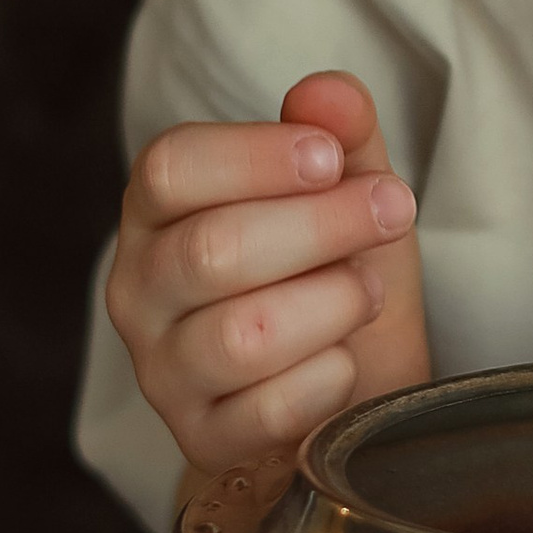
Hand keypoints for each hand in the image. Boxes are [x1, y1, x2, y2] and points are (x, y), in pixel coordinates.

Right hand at [105, 70, 427, 474]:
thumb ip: (339, 134)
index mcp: (158, 212)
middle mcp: (140, 291)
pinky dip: (328, 379)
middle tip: (393, 209)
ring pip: (241, 336)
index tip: (331, 158)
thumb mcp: (347, 194)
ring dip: (332, 304)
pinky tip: (345, 360)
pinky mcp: (201, 439)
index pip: (169, 168)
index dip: (255, 156)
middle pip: (212, 249)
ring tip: (365, 291)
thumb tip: (328, 93)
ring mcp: (163, 372)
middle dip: (323, 225)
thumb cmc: (334, 275)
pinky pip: (269, 411)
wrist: (351, 389)